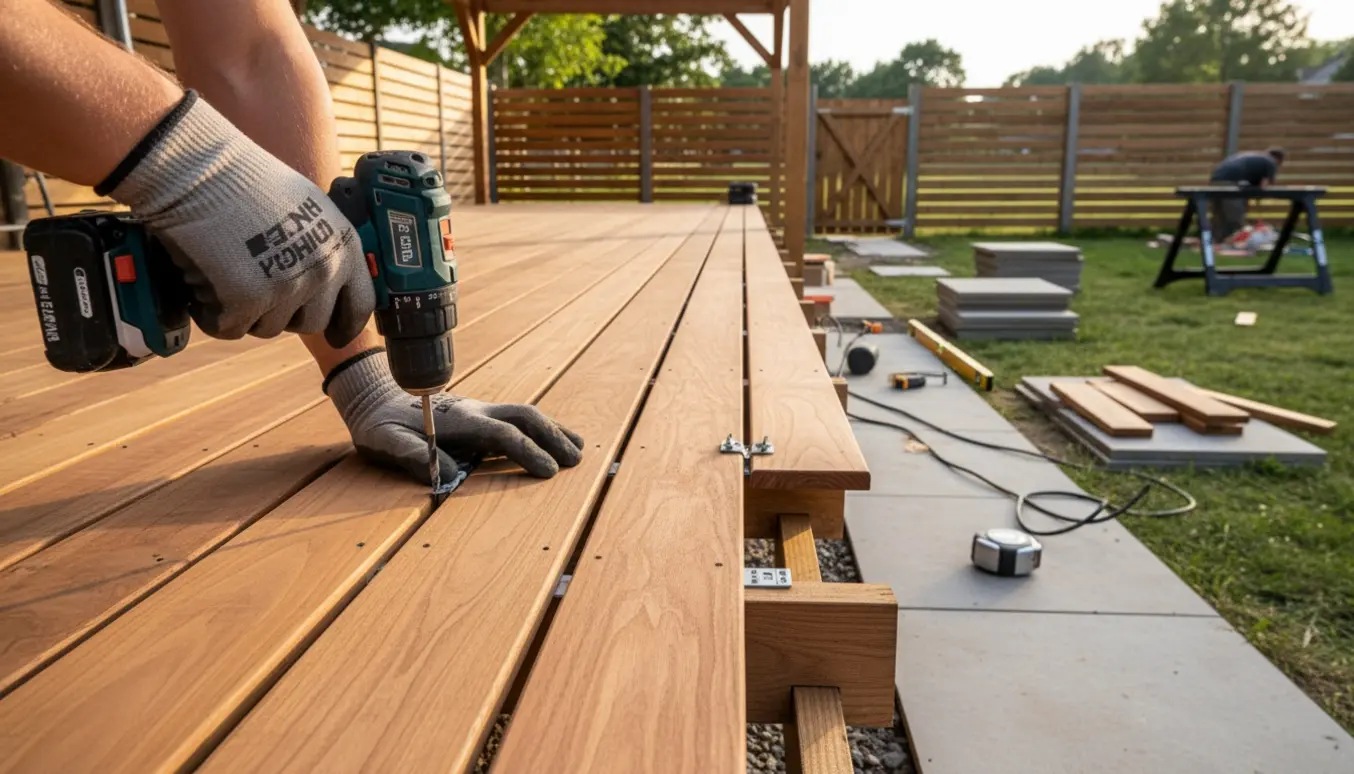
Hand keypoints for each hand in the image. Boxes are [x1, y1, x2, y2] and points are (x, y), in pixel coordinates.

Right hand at [97, 91, 374, 347]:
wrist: (198, 169)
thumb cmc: (245, 181)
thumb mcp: (307, 208)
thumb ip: (323, 247)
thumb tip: (327, 284)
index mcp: (343, 246)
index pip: (361, 304)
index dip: (346, 324)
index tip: (337, 336)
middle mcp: (323, 270)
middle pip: (311, 323)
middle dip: (284, 312)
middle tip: (255, 283)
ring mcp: (286, 289)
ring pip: (268, 328)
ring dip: (246, 310)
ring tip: (226, 269)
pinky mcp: (246, 302)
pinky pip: (229, 327)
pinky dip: (211, 311)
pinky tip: (205, 278)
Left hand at [325, 350, 583, 484]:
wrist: (371, 395)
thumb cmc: (376, 423)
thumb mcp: (382, 440)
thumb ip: (411, 454)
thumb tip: (448, 473)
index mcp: (457, 419)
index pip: (502, 434)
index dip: (526, 452)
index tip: (548, 471)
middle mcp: (474, 411)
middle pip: (524, 417)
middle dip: (552, 437)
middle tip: (575, 461)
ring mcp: (478, 410)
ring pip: (524, 414)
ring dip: (552, 430)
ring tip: (577, 448)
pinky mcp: (477, 415)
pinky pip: (515, 419)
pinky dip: (539, 427)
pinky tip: (551, 437)